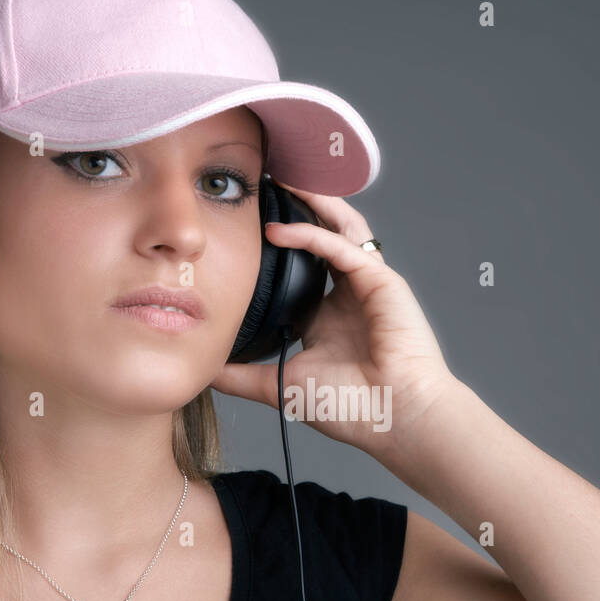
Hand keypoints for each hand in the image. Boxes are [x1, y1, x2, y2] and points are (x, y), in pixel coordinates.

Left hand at [211, 180, 455, 459]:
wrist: (395, 419)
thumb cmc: (352, 408)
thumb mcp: (279, 386)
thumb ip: (242, 376)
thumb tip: (204, 371)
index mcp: (328, 313)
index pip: (301, 264)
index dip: (276, 242)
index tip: (242, 225)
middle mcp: (349, 292)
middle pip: (324, 233)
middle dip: (297, 206)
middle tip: (263, 185)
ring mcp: (368, 284)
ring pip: (340, 227)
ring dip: (311, 202)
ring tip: (279, 181)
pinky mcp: (381, 282)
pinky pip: (343, 247)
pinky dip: (312, 235)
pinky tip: (280, 231)